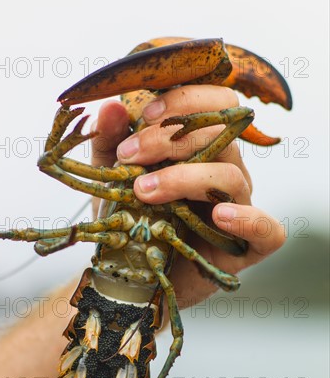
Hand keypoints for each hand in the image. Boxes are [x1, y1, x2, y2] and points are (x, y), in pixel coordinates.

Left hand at [91, 86, 284, 307]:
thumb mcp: (114, 182)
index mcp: (203, 150)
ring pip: (230, 177)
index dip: (185, 100)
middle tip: (129, 156)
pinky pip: (268, 231)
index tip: (144, 116)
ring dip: (185, 178)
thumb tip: (110, 108)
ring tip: (144, 192)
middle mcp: (226, 172)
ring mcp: (240, 208)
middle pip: (221, 136)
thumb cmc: (134, 223)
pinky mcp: (247, 247)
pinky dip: (249, 220)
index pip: (216, 105)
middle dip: (169, 139)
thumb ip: (111, 146)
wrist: (135, 276)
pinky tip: (219, 217)